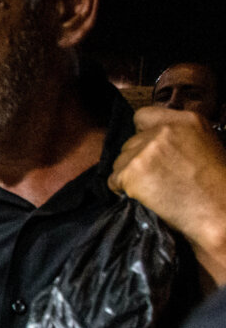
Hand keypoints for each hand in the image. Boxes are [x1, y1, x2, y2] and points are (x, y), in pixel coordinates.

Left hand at [110, 106, 225, 284]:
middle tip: (154, 178)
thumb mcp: (205, 146)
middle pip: (130, 142)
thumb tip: (155, 141)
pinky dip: (122, 191)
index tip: (147, 149)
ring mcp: (145, 151)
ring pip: (120, 161)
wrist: (219, 212)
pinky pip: (113, 180)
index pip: (143, 116)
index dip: (143, 134)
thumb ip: (179, 138)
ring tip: (152, 190)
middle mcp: (163, 131)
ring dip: (129, 175)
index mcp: (186, 120)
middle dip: (137, 159)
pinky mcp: (131, 172)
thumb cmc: (217, 186)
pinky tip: (143, 197)